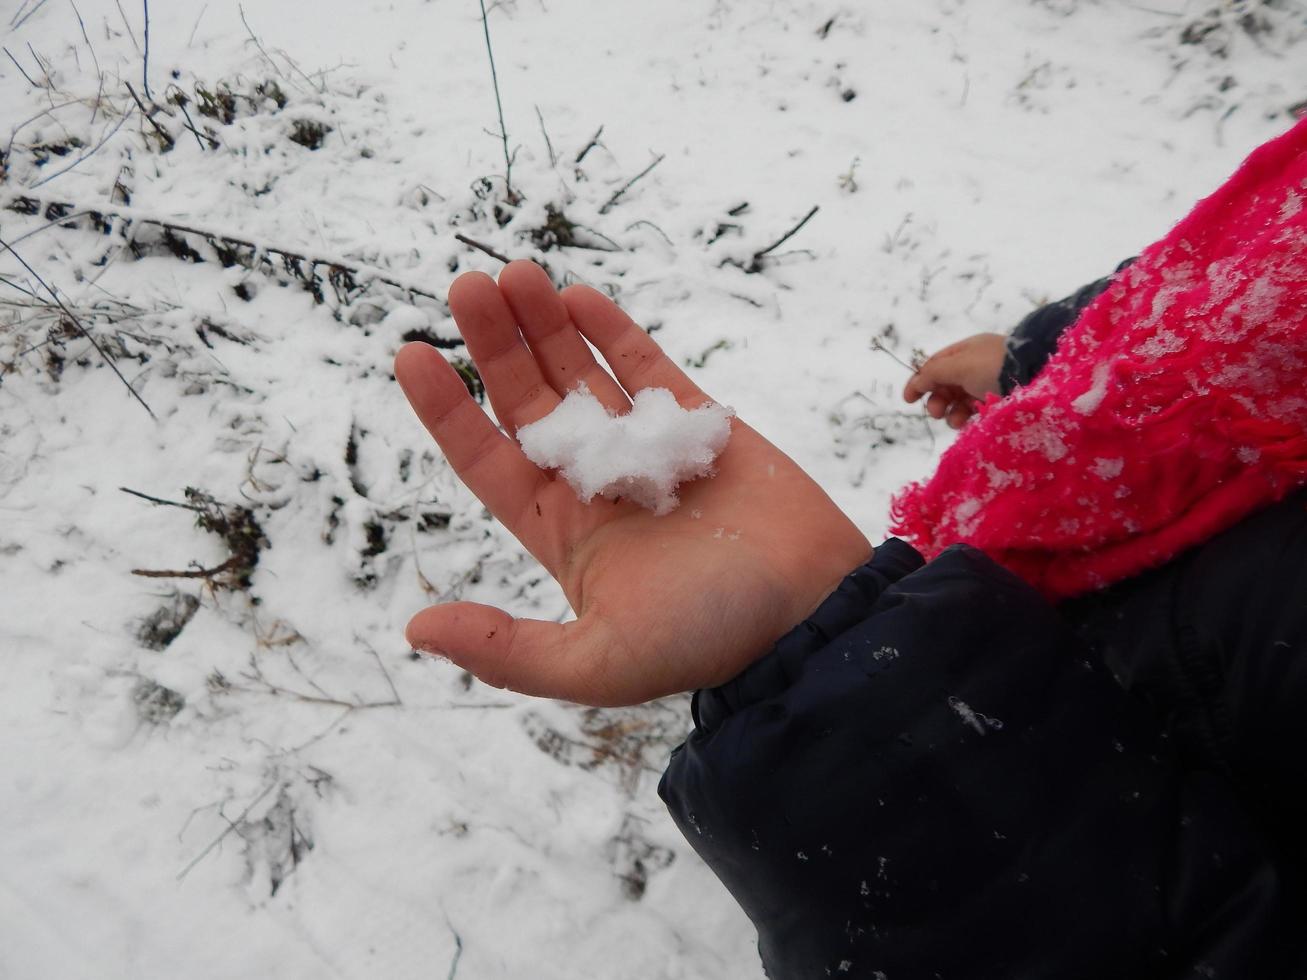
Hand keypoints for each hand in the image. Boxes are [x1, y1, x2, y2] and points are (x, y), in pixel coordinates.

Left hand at [395, 261, 869, 705]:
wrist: (816, 612)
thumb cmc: (711, 640)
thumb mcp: (598, 663)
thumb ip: (508, 649)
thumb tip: (416, 629)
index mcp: (563, 533)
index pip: (487, 459)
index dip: (446, 409)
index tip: (410, 353)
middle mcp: (596, 486)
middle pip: (530, 402)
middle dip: (496, 345)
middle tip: (468, 285)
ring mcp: (649, 449)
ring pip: (583, 373)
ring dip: (546, 326)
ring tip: (514, 274)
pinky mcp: (701, 424)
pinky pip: (648, 368)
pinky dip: (614, 331)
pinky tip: (577, 296)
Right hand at [903, 332, 1005, 428]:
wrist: (1035, 373)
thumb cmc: (993, 365)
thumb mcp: (958, 365)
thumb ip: (933, 373)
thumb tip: (916, 382)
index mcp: (965, 351)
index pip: (935, 365)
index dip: (919, 381)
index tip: (908, 399)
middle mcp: (975, 365)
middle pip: (945, 384)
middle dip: (937, 400)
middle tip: (936, 413)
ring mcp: (987, 382)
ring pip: (959, 399)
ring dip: (951, 411)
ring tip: (954, 421)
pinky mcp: (998, 398)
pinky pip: (975, 409)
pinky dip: (967, 416)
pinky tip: (967, 423)